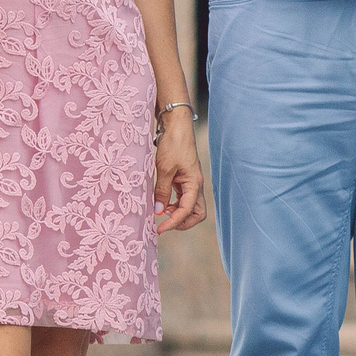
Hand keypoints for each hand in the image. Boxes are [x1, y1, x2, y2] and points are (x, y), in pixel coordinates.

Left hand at [152, 112, 207, 233]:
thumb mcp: (164, 169)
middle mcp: (195, 185)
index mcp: (194, 184)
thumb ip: (162, 191)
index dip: (173, 223)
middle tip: (164, 225)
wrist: (176, 126)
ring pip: (190, 207)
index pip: (187, 211)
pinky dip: (174, 205)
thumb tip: (158, 211)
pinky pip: (182, 198)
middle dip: (182, 223)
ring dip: (178, 214)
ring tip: (161, 213)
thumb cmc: (173, 144)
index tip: (158, 229)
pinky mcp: (184, 179)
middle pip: (196, 213)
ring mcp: (190, 182)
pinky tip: (162, 202)